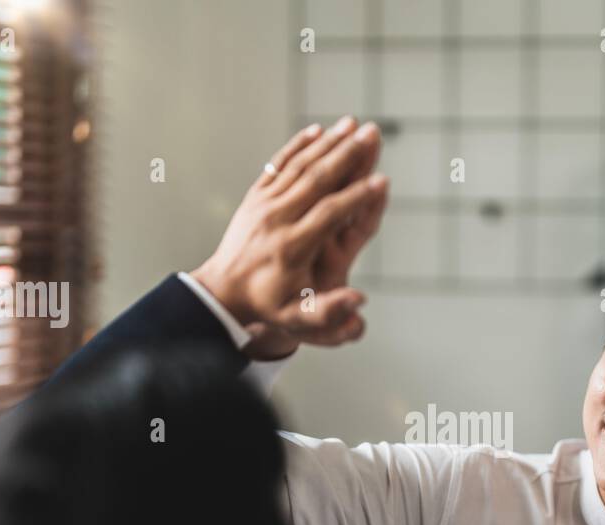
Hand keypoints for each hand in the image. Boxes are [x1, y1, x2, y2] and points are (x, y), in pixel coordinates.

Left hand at [189, 117, 388, 359]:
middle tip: (373, 133)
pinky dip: (297, 145)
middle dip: (347, 155)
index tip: (382, 180)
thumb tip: (359, 300)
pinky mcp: (256, 196)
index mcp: (291, 248)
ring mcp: (264, 204)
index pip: (328, 214)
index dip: (357, 197)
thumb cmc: (268, 306)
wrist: (223, 292)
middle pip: (316, 180)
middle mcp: (277, 220)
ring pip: (299, 166)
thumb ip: (328, 314)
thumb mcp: (296, 320)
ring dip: (328, 143)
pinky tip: (317, 130)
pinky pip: (278, 165)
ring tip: (353, 124)